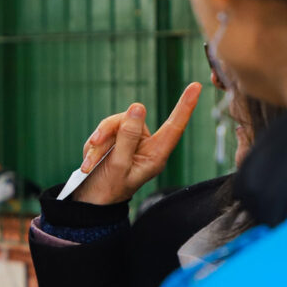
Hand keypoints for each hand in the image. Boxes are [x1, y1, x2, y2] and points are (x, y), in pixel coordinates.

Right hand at [73, 83, 202, 205]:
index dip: (185, 106)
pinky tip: (90, 161)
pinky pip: (105, 130)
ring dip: (99, 141)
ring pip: (115, 123)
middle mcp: (146, 145)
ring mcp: (131, 141)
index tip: (196, 86)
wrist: (91, 200)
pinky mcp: (117, 139)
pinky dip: (94, 144)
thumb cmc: (108, 188)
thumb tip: (138, 108)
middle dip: (109, 132)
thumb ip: (128, 136)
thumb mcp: (118, 164)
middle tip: (96, 149)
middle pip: (132, 119)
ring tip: (90, 162)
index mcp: (156, 155)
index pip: (174, 126)